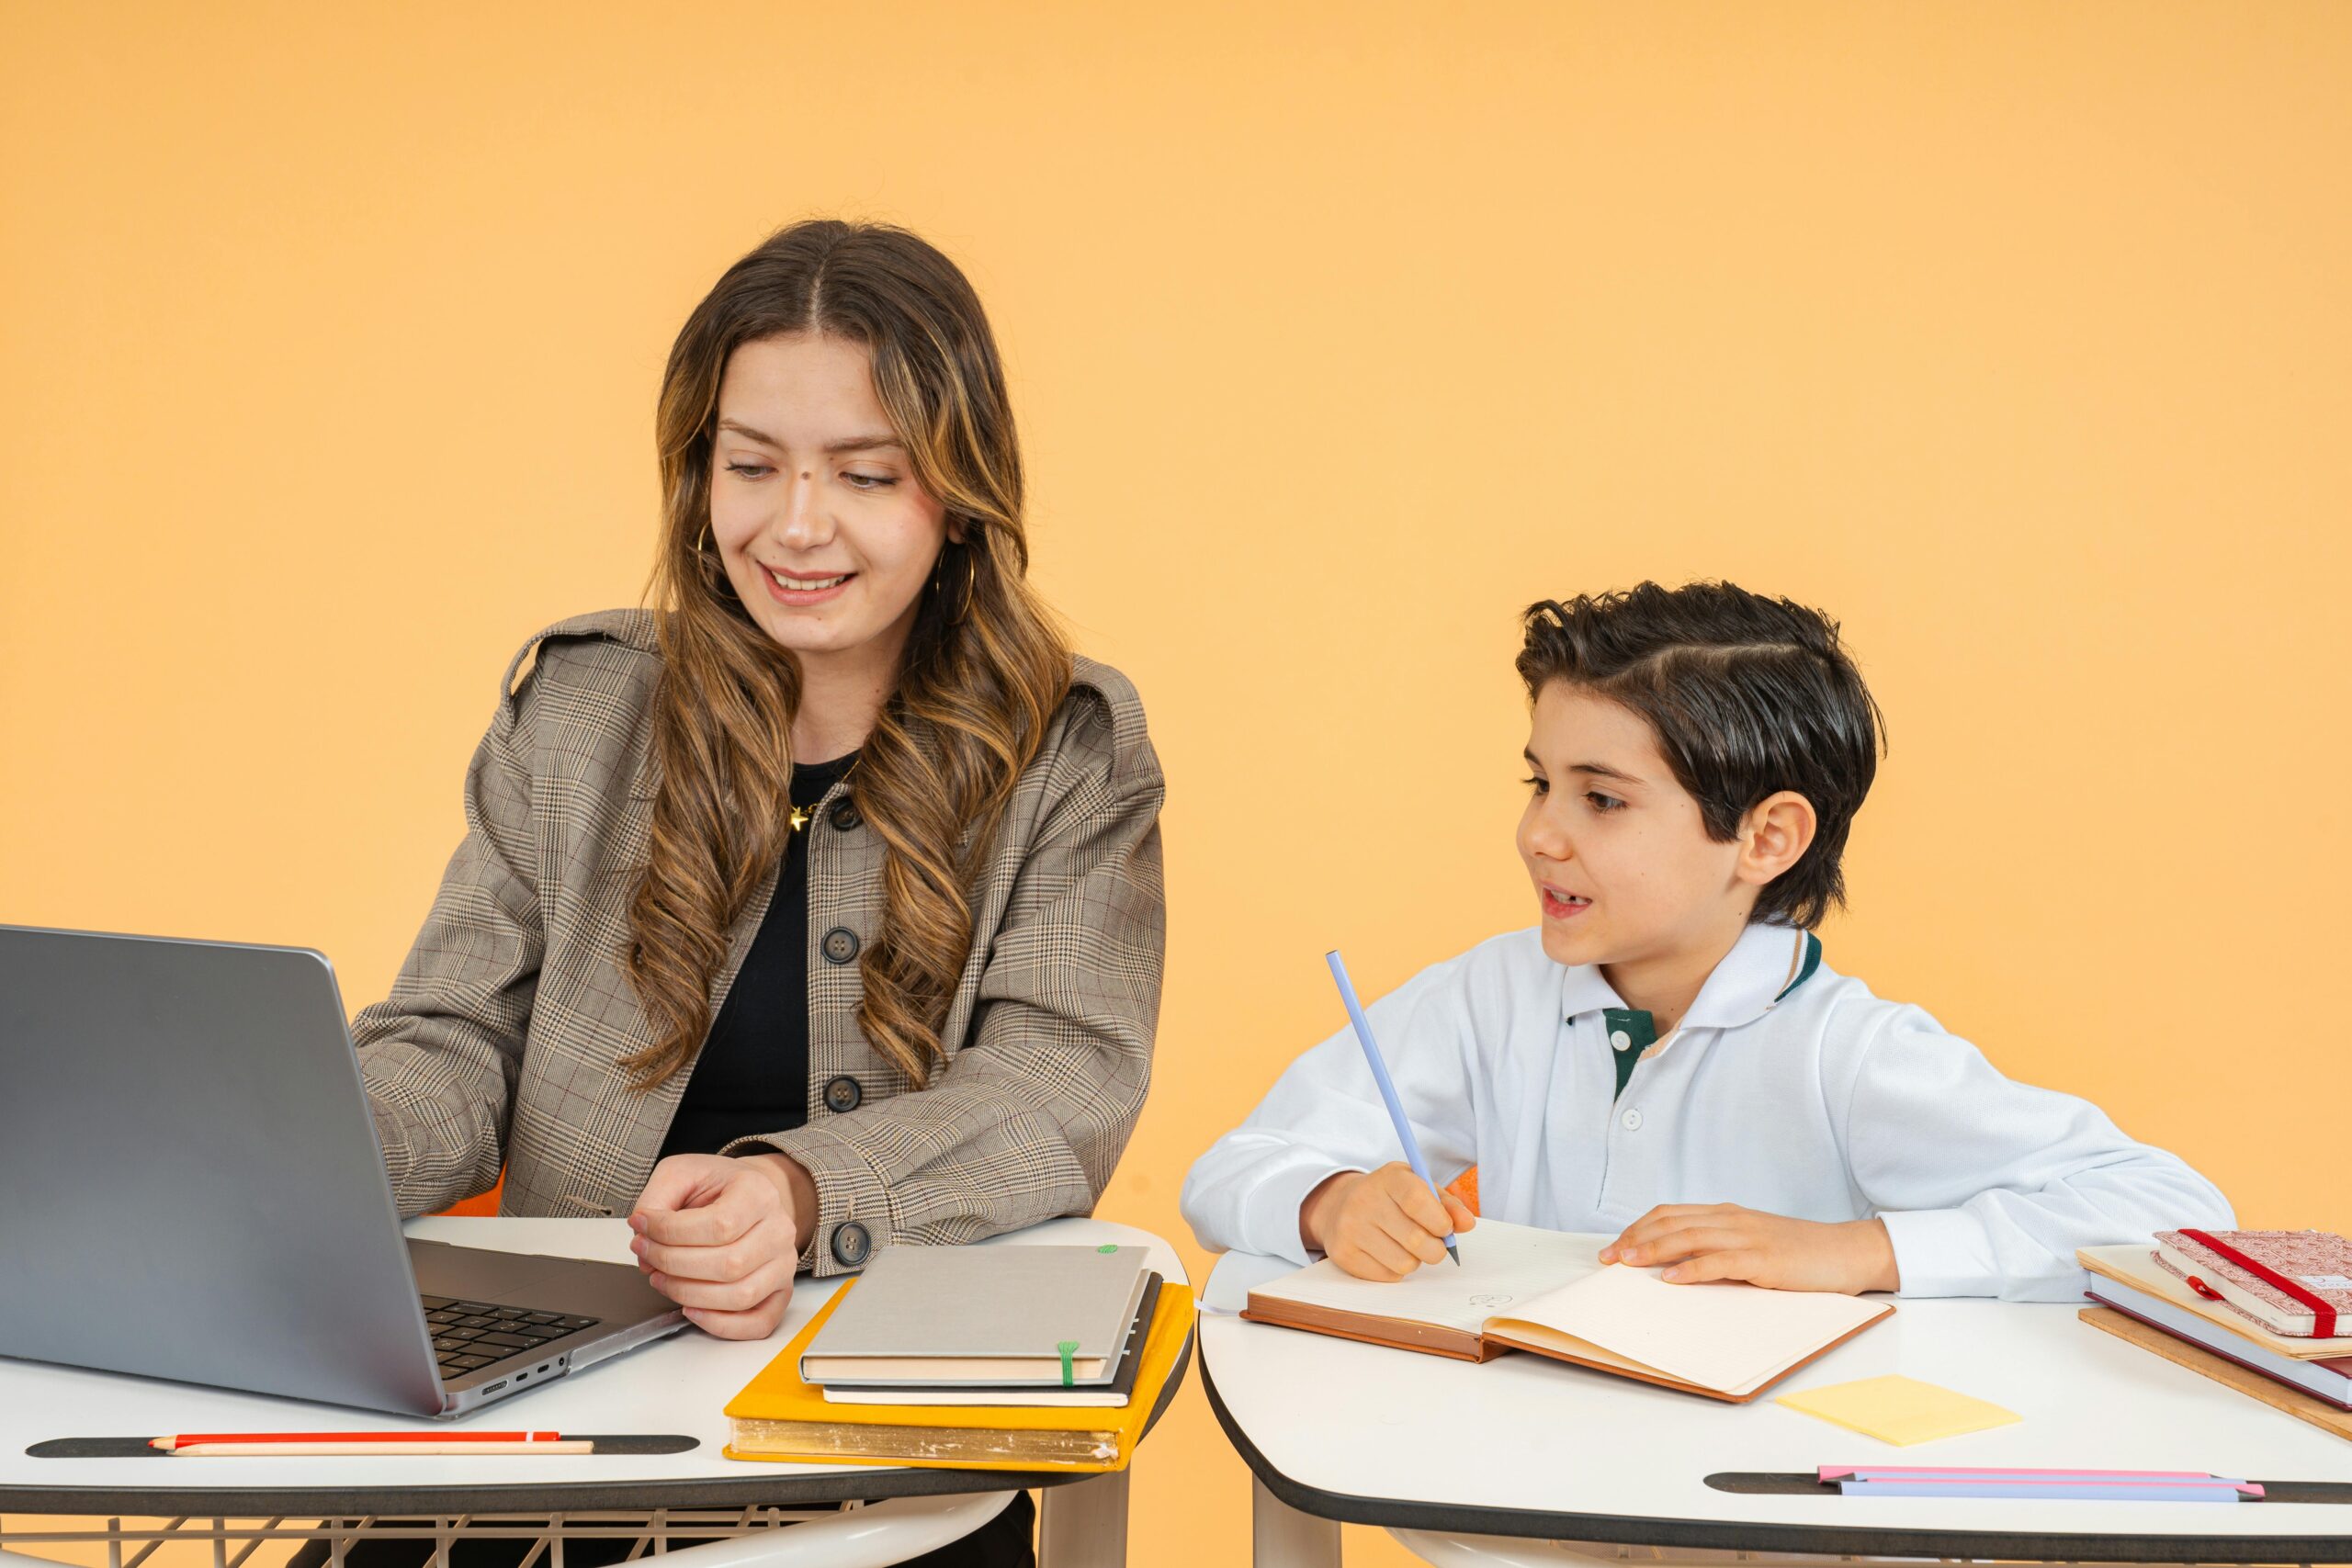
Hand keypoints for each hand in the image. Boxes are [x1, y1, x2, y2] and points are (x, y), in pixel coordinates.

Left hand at [627, 1152, 816, 1338]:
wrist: (749, 1196)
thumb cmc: (719, 1187)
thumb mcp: (683, 1173)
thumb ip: (658, 1198)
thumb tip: (645, 1240)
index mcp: (759, 1193)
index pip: (719, 1225)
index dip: (670, 1232)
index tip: (641, 1226)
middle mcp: (779, 1230)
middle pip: (729, 1264)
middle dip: (673, 1264)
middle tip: (645, 1253)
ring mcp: (783, 1264)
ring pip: (740, 1296)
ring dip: (689, 1294)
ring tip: (660, 1278)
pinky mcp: (780, 1292)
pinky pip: (759, 1322)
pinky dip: (722, 1325)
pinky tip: (692, 1310)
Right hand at [1299, 1162, 1477, 1281]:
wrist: (1339, 1205)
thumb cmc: (1390, 1197)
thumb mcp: (1418, 1188)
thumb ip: (1447, 1204)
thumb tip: (1467, 1224)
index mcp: (1388, 1178)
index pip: (1417, 1201)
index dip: (1439, 1221)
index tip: (1446, 1229)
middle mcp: (1363, 1201)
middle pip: (1415, 1240)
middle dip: (1435, 1249)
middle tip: (1434, 1244)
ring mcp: (1350, 1229)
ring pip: (1404, 1263)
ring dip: (1415, 1260)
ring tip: (1406, 1246)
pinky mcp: (1343, 1254)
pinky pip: (1387, 1276)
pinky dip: (1396, 1269)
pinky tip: (1387, 1253)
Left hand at [1598, 1203, 1897, 1293]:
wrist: (1844, 1252)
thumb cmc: (1797, 1252)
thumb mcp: (1750, 1241)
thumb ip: (1717, 1245)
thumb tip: (1675, 1263)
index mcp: (1725, 1214)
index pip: (1669, 1215)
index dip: (1637, 1229)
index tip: (1613, 1247)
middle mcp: (1730, 1219)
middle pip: (1670, 1223)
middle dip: (1634, 1240)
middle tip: (1607, 1259)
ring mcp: (1746, 1237)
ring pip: (1688, 1238)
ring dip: (1653, 1251)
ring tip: (1627, 1264)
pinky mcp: (1762, 1260)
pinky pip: (1719, 1262)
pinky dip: (1691, 1270)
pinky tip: (1671, 1280)